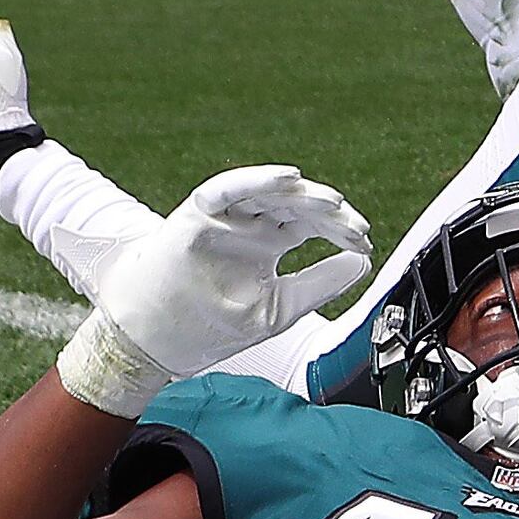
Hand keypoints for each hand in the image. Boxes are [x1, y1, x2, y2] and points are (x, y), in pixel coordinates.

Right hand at [56, 162, 373, 416]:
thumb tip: (363, 263)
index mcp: (267, 244)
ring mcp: (224, 217)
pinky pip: (227, 188)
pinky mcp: (197, 214)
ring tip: (332, 203)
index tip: (364, 241)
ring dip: (302, 193)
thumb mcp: (278, 308)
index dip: (340, 229)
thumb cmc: (210, 326)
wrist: (154, 340)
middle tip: (356, 226)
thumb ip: (320, 284)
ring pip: (268, 191)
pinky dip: (256, 180)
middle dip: (329, 213)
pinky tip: (286, 179)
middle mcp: (248, 225)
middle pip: (296, 204)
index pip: (312, 224)